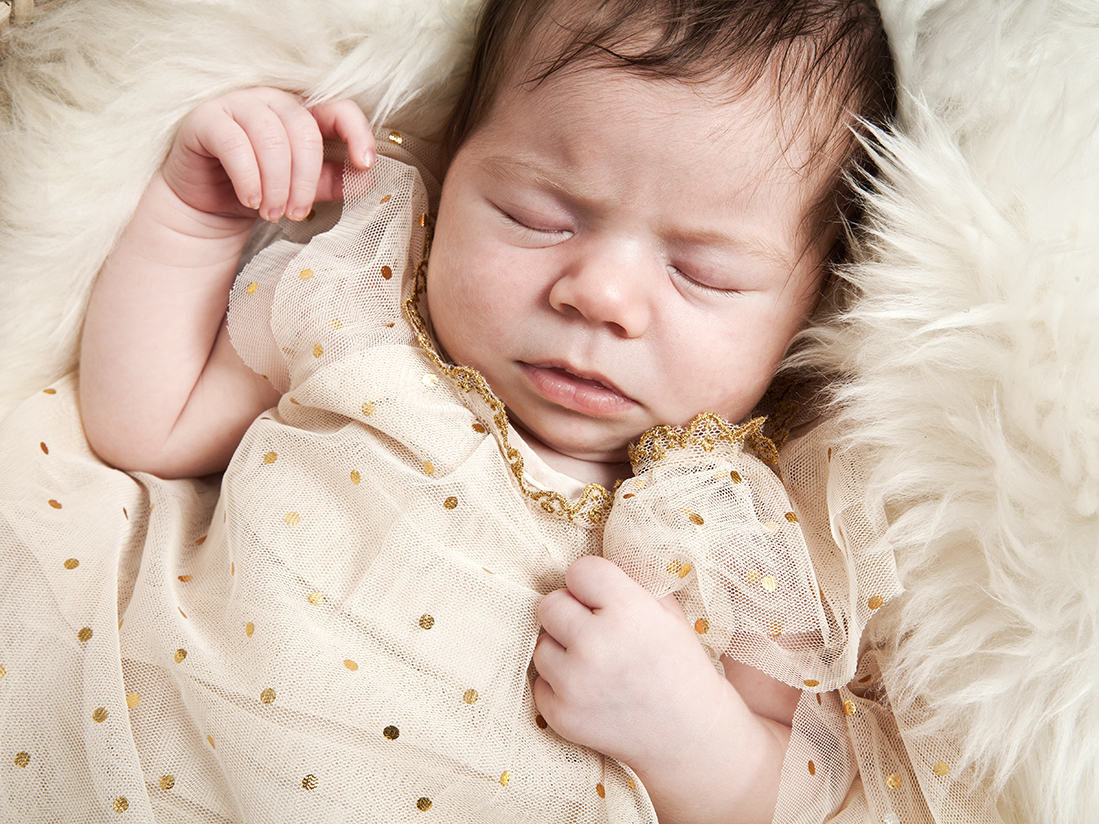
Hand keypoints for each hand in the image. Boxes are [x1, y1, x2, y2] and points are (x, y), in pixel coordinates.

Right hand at [160, 87, 374, 222]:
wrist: (208, 207)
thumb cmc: (262, 190)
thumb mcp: (306, 189)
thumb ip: (336, 181)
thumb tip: (366, 176)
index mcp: (303, 112)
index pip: (339, 108)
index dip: (356, 132)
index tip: (365, 163)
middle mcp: (273, 100)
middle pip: (304, 130)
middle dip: (305, 180)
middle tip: (296, 213)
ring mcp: (239, 104)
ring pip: (271, 137)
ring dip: (276, 184)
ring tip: (272, 213)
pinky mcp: (207, 119)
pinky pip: (234, 144)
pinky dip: (248, 178)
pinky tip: (250, 200)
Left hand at [533, 555, 725, 771]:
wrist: (689, 735)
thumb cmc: (679, 666)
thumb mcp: (668, 613)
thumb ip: (631, 581)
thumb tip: (594, 558)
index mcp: (628, 611)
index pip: (579, 571)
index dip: (590, 583)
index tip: (601, 598)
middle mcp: (596, 645)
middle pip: (549, 604)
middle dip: (569, 613)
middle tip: (593, 629)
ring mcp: (575, 684)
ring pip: (541, 644)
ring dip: (562, 649)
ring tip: (595, 663)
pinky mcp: (560, 715)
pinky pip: (540, 682)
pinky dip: (558, 684)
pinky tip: (589, 689)